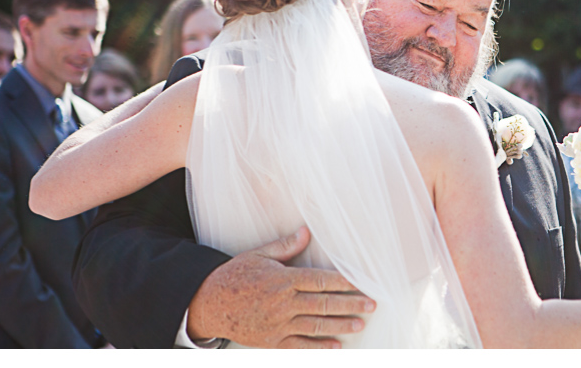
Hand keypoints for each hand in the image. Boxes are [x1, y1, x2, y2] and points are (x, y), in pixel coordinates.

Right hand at [187, 226, 375, 347]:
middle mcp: (283, 303)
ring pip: (316, 326)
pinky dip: (319, 348)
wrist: (208, 304)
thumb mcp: (258, 255)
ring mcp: (278, 325)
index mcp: (283, 280)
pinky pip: (300, 346)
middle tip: (372, 304)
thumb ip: (285, 246)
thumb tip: (306, 232)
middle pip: (323, 304)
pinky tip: (337, 346)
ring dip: (340, 325)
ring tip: (360, 324)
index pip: (319, 280)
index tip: (361, 282)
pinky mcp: (272, 341)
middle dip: (350, 304)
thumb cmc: (235, 275)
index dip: (343, 281)